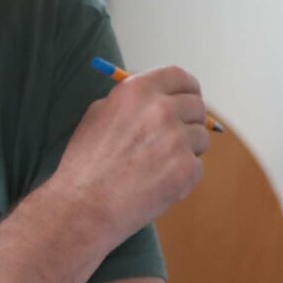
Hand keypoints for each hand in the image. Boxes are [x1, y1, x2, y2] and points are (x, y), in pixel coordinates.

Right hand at [52, 64, 210, 238]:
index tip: (187, 98)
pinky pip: (196, 167)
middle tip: (169, 141)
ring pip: (200, 139)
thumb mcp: (98, 117)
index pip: (179, 76)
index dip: (186, 88)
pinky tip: (155, 185)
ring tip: (153, 168)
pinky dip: (181, 177)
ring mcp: (176, 140)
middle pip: (197, 106)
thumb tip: (161, 98)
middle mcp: (160, 110)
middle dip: (188, 122)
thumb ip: (132, 103)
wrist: (82, 206)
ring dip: (185, 151)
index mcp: (136, 91)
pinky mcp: (186, 169)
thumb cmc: (85, 164)